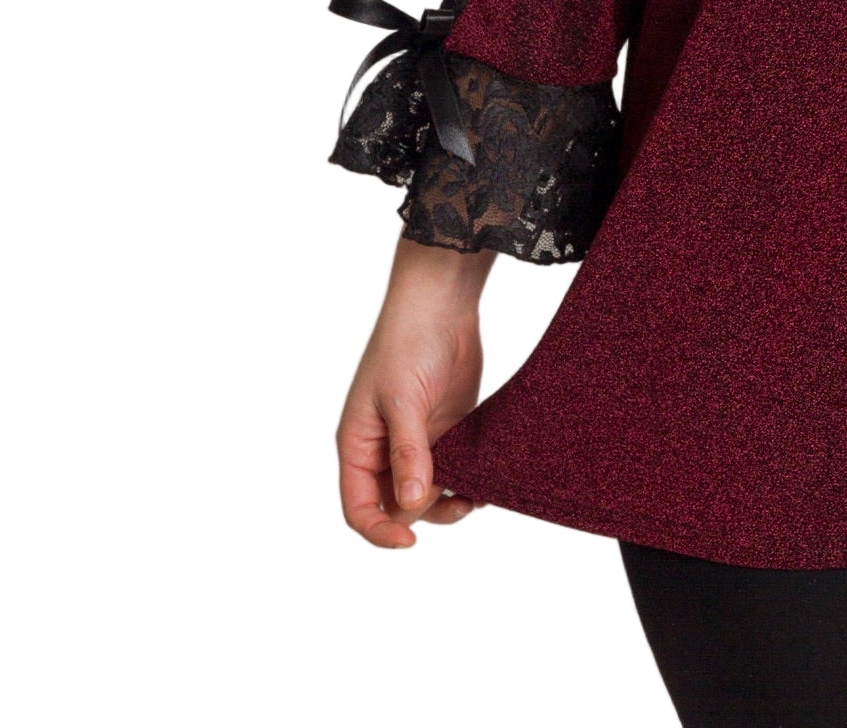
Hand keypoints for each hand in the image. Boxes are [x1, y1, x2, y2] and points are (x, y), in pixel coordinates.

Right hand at [336, 242, 492, 548]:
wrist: (443, 304)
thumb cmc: (408, 344)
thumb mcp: (403, 401)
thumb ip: (408, 452)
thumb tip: (410, 504)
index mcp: (359, 445)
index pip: (359, 506)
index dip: (379, 530)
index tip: (409, 541)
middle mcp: (386, 450)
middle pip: (397, 506)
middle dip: (424, 512)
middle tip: (457, 497)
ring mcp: (419, 441)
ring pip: (429, 492)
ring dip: (450, 501)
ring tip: (476, 494)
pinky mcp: (449, 429)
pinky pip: (454, 469)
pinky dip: (468, 479)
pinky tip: (487, 480)